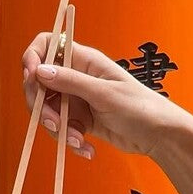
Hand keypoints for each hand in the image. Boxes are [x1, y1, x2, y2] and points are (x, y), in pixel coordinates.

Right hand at [21, 34, 182, 160]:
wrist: (159, 136)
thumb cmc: (141, 107)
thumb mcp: (104, 94)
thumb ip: (71, 82)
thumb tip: (39, 70)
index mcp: (84, 60)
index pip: (47, 46)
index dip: (33, 58)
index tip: (32, 79)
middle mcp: (77, 76)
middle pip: (40, 84)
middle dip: (42, 106)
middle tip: (55, 123)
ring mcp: (77, 99)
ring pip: (48, 110)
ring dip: (58, 129)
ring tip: (78, 140)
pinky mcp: (80, 120)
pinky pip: (62, 129)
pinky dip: (70, 140)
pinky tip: (86, 148)